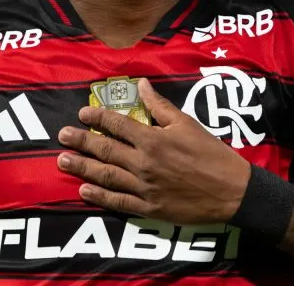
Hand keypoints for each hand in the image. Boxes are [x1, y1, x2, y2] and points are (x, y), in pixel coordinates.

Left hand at [56, 78, 251, 224]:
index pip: (117, 125)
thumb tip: (142, 85)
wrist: (231, 191)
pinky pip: (118, 201)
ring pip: (106, 176)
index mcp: (153, 140)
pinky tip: (84, 190)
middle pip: (105, 150)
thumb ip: (161, 106)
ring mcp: (144, 187)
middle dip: (81, 142)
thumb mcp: (188, 124)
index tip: (82, 113)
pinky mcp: (149, 208)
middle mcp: (143, 163)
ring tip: (63, 161)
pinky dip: (99, 196)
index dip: (97, 118)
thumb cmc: (212, 154)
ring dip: (82, 168)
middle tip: (62, 136)